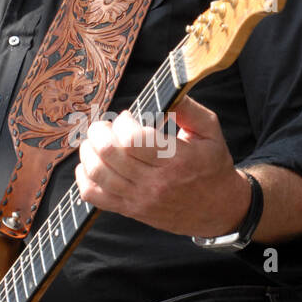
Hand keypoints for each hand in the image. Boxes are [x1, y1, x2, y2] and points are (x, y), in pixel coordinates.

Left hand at [74, 94, 250, 236]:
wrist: (217, 209)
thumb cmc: (212, 165)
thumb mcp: (210, 131)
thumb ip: (188, 108)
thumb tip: (165, 91)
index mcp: (176, 160)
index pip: (132, 140)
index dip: (122, 122)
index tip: (128, 117)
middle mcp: (155, 182)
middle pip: (108, 153)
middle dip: (99, 131)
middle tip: (107, 125)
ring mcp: (139, 199)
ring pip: (96, 173)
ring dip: (89, 150)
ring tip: (97, 141)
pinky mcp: (129, 210)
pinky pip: (92, 195)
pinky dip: (84, 176)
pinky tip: (92, 164)